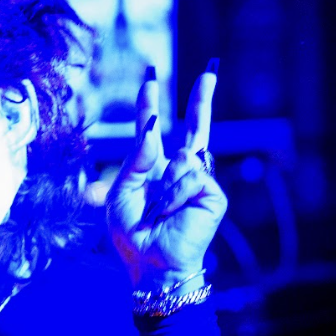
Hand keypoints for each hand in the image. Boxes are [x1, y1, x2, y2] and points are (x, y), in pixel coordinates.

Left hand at [107, 66, 226, 293]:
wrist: (150, 263)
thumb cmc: (132, 234)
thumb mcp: (122, 191)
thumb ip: (137, 159)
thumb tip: (155, 129)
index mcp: (155, 168)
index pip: (154, 130)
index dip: (151, 105)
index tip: (150, 79)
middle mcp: (180, 171)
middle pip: (195, 127)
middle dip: (202, 99)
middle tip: (210, 72)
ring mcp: (199, 181)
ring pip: (183, 157)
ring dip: (164, 186)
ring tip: (159, 211)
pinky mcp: (213, 195)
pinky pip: (191, 177)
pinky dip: (175, 195)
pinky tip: (172, 213)